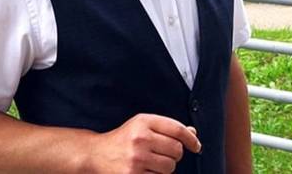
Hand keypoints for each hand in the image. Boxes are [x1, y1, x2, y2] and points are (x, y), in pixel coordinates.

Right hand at [86, 113, 201, 172]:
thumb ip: (167, 128)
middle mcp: (140, 138)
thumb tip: (193, 134)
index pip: (177, 129)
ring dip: (165, 168)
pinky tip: (145, 171)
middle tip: (163, 154)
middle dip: (175, 154)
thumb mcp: (142, 126)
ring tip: (152, 163)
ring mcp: (136, 158)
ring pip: (169, 167)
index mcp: (144, 122)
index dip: (191, 139)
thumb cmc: (123, 139)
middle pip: (176, 150)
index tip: (196, 146)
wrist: (95, 154)